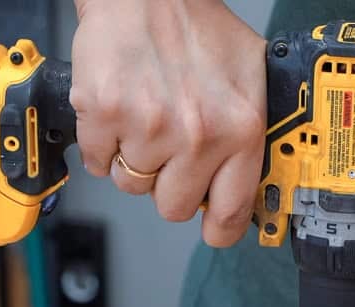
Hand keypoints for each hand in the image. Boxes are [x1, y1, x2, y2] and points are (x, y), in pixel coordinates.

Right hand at [70, 0, 267, 245]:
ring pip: (133, 185)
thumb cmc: (198, 30)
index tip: (214, 229)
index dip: (220, 229)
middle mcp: (197, 135)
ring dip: (135, 161)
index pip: (232, 212)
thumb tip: (256, 183)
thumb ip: (252, 132)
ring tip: (146, 119)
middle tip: (171, 152)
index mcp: (240, 130)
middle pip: (174, 207)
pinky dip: (103, 144)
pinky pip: (98, 162)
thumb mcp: (250, 78)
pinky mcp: (104, 115)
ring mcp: (148, 128)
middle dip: (169, 185)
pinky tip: (120, 112)